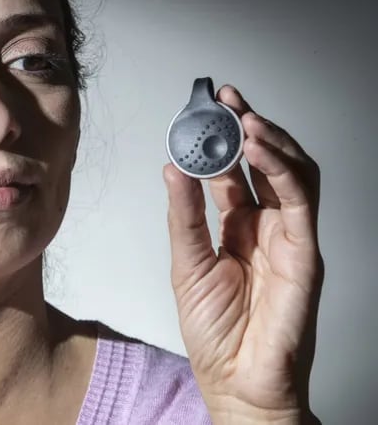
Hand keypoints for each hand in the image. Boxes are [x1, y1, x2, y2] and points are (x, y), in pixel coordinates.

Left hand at [162, 85, 323, 423]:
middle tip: (227, 98)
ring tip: (244, 115)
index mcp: (237, 225)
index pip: (233, 169)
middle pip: (265, 163)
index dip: (221, 137)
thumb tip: (172, 168)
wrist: (236, 380)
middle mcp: (266, 225)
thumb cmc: (214, 330)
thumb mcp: (186, 263)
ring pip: (292, 173)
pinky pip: (300, 201)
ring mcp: (288, 236)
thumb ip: (184, 215)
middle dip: (248, 126)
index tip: (205, 107)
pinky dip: (281, 169)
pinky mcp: (305, 252)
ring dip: (270, 140)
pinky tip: (258, 148)